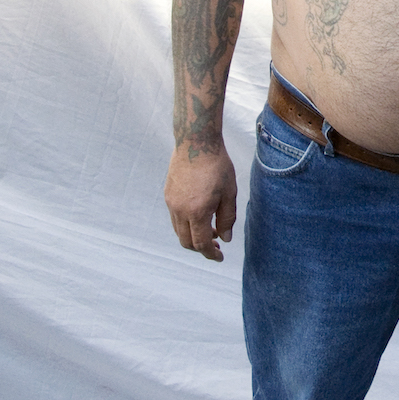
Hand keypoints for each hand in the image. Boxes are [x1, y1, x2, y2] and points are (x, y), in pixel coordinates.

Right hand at [164, 146, 237, 260]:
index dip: (211, 254)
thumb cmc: (217, 166)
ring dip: (193, 236)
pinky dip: (186, 224)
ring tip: (211, 230)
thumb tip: (225, 238)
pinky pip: (175, 218)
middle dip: (201, 248)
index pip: (201, 243)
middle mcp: (180, 210)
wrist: (196, 142)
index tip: (220, 257)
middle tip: (217, 246)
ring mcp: (171, 202)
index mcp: (197, 212)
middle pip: (186, 242)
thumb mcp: (229, 193)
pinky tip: (200, 216)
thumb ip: (227, 218)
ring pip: (179, 231)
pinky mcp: (168, 194)